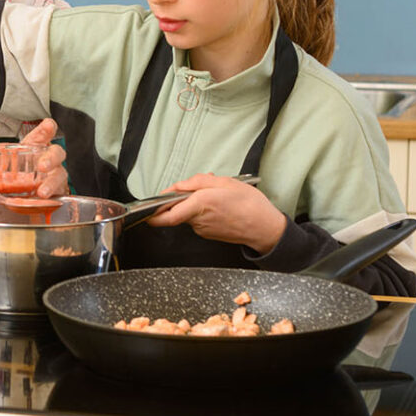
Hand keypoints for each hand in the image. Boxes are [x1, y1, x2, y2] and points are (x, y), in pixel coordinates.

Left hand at [20, 118, 69, 197]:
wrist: (28, 190)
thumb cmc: (20, 170)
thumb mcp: (6, 162)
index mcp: (36, 147)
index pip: (43, 134)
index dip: (46, 129)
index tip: (47, 125)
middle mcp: (49, 159)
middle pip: (56, 153)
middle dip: (50, 158)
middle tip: (42, 165)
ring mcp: (55, 175)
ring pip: (59, 176)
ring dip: (51, 184)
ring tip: (42, 192)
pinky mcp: (55, 191)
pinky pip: (57, 194)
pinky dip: (51, 198)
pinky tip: (42, 201)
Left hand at [143, 173, 287, 253]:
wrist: (266, 228)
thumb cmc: (251, 205)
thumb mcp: (226, 182)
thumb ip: (199, 182)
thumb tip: (181, 185)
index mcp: (201, 203)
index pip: (166, 214)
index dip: (154, 211)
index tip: (150, 204)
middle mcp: (198, 219)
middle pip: (175, 211)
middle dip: (177, 199)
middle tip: (189, 189)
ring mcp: (203, 229)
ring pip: (186, 214)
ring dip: (191, 204)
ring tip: (212, 195)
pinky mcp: (208, 234)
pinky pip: (197, 220)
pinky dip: (201, 211)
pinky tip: (217, 206)